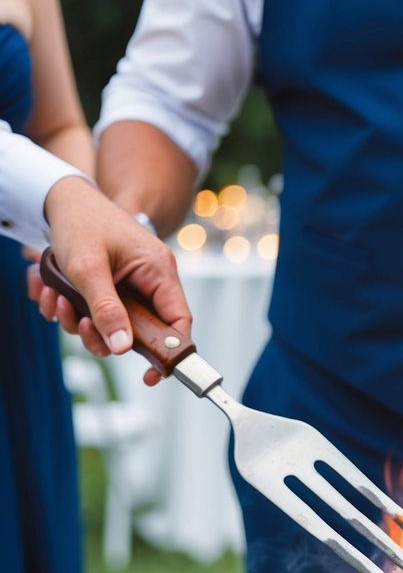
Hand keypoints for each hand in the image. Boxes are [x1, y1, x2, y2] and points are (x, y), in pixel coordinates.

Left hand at [31, 175, 191, 386]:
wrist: (61, 197)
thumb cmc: (81, 223)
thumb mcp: (88, 269)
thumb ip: (106, 310)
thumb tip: (122, 349)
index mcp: (159, 272)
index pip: (179, 323)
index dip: (170, 353)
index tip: (150, 375)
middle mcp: (151, 281)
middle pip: (143, 331)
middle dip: (105, 335)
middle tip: (80, 326)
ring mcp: (133, 286)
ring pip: (117, 327)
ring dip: (82, 323)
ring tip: (57, 300)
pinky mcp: (114, 288)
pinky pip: (101, 314)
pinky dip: (75, 311)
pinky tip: (54, 294)